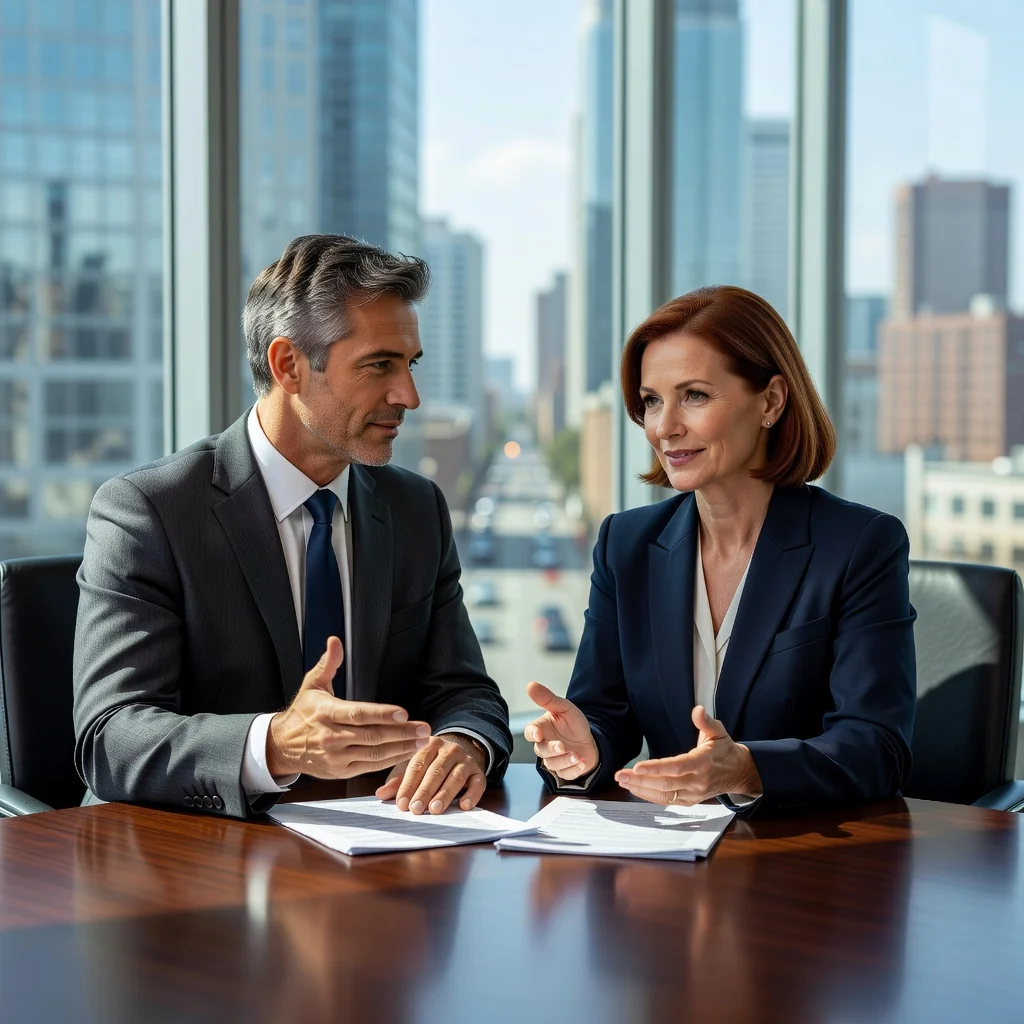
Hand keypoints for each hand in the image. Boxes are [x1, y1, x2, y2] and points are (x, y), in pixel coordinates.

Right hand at [266, 637, 431, 778]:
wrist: (281, 745)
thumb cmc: (303, 712)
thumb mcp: (312, 685)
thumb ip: (328, 664)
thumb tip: (335, 641)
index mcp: (326, 713)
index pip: (358, 714)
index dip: (382, 714)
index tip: (404, 713)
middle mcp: (331, 737)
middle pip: (372, 736)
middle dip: (402, 733)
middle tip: (424, 729)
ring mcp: (336, 757)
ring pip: (374, 754)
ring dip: (401, 748)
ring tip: (422, 742)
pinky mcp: (340, 772)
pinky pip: (369, 767)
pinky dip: (390, 761)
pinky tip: (406, 753)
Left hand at [375, 733, 487, 813]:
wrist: (462, 750)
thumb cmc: (431, 762)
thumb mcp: (413, 765)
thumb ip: (398, 779)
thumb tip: (381, 794)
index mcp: (429, 744)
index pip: (418, 764)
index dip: (409, 784)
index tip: (401, 803)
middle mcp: (450, 749)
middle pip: (436, 770)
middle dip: (425, 791)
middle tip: (416, 809)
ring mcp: (466, 760)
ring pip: (456, 776)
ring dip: (445, 794)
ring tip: (435, 809)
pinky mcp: (479, 772)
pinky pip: (478, 783)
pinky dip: (472, 794)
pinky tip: (464, 805)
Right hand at [524, 680, 598, 781]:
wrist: (590, 740)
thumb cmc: (573, 724)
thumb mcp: (564, 708)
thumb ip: (548, 698)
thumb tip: (531, 685)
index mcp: (542, 729)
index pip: (530, 732)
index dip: (532, 734)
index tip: (538, 734)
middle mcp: (544, 745)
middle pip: (541, 751)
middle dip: (552, 749)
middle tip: (562, 746)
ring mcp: (553, 760)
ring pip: (552, 764)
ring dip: (565, 760)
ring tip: (577, 755)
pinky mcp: (564, 771)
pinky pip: (565, 774)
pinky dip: (574, 770)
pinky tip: (582, 762)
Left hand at [614, 705, 761, 804]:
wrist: (739, 773)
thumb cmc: (725, 750)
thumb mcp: (719, 732)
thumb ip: (706, 722)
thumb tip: (697, 710)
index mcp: (702, 763)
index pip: (677, 767)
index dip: (656, 768)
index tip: (637, 767)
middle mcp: (697, 781)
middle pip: (665, 784)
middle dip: (640, 780)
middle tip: (620, 775)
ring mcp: (693, 794)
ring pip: (664, 795)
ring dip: (641, 789)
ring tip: (622, 781)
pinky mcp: (690, 801)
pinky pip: (667, 801)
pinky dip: (649, 796)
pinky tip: (635, 789)